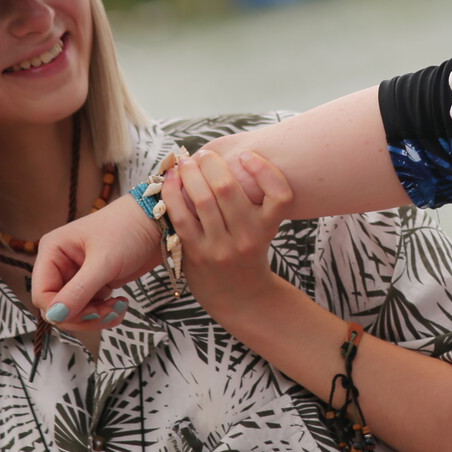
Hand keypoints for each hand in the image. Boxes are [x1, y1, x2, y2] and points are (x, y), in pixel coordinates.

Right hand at [32, 196, 163, 327]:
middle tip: (107, 313)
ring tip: (119, 309)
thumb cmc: (127, 230)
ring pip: (74, 312)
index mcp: (52, 251)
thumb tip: (54, 317)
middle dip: (82, 316)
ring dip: (96, 317)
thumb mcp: (103, 262)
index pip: (42, 294)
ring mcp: (77, 275)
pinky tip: (121, 305)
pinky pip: (90, 309)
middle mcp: (60, 264)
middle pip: (57, 307)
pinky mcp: (94, 284)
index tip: (89, 312)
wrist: (157, 223)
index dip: (60, 310)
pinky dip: (104, 314)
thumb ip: (78, 291)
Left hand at [163, 150, 293, 314]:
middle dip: (212, 163)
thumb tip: (231, 156)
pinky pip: (180, 216)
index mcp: (267, 227)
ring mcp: (220, 247)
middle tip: (205, 154)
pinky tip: (171, 181)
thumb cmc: (249, 253)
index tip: (246, 155)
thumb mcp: (263, 228)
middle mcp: (246, 238)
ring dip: (190, 173)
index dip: (264, 169)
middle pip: (228, 189)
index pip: (280, 195)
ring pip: (201, 200)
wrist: (240, 297)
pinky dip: (173, 193)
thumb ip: (253, 199)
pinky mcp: (196, 254)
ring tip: (186, 162)